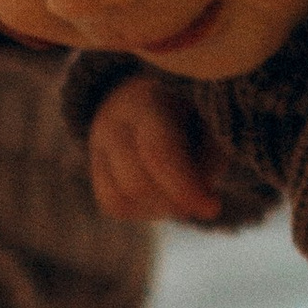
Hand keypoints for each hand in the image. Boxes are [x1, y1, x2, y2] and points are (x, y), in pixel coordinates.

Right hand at [85, 73, 224, 223]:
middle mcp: (112, 123)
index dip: (185, 187)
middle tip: (202, 198)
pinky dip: (144, 210)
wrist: (148, 97)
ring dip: (160, 208)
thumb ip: (211, 156)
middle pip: (136, 184)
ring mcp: (98, 146)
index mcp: (146, 102)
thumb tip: (202, 201)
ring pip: (122, 200)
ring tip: (182, 191)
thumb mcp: (210, 123)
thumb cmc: (189, 113)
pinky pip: (114, 205)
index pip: (158, 152)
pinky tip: (163, 195)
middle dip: (174, 202)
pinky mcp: (95, 170)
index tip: (213, 207)